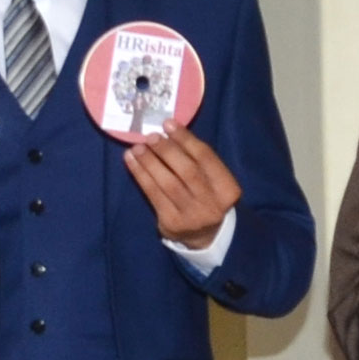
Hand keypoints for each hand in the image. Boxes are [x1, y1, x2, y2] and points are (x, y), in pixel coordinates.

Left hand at [122, 127, 239, 249]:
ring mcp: (191, 215)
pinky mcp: (171, 223)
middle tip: (150, 136)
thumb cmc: (207, 197)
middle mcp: (212, 204)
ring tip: (137, 147)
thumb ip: (197, 160)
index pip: (206, 158)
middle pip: (187, 171)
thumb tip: (169, 131)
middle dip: (166, 150)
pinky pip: (153, 194)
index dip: (186, 139)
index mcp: (228, 189)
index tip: (168, 123)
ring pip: (167, 183)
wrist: (205, 236)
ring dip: (149, 162)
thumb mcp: (212, 180)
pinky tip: (131, 160)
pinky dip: (140, 174)